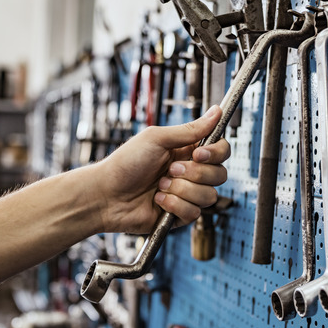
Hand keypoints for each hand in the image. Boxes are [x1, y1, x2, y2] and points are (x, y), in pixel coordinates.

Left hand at [94, 106, 230, 233]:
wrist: (106, 194)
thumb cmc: (125, 163)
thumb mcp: (157, 138)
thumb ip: (191, 129)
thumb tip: (216, 112)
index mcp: (187, 151)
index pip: (220, 151)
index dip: (216, 153)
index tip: (199, 154)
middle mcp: (190, 173)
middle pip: (220, 175)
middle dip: (194, 173)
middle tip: (170, 170)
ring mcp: (186, 195)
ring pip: (208, 196)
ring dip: (181, 190)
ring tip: (160, 185)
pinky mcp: (179, 215)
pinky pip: (194, 213)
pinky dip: (174, 205)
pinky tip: (157, 200)